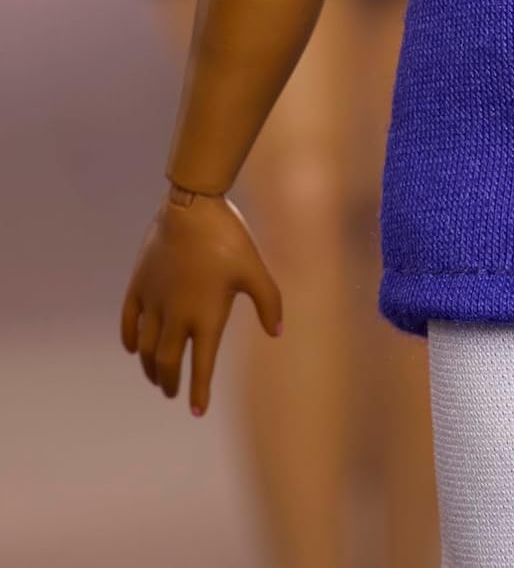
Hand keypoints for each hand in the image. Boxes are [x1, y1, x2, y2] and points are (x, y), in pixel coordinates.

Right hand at [121, 186, 281, 414]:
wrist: (191, 209)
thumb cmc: (229, 238)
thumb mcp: (255, 270)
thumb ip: (269, 303)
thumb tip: (278, 333)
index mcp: (206, 315)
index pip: (201, 364)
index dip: (199, 390)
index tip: (198, 410)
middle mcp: (176, 316)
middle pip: (168, 362)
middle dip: (171, 382)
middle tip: (173, 393)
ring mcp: (154, 302)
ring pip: (147, 347)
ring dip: (151, 366)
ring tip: (157, 377)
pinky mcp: (138, 286)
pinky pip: (129, 322)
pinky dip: (131, 339)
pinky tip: (134, 348)